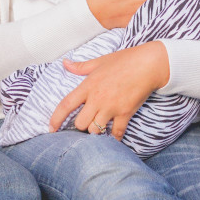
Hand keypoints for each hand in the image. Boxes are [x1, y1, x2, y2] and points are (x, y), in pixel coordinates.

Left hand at [48, 42, 169, 139]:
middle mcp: (97, 98)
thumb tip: (65, 63)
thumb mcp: (100, 61)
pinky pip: (116, 133)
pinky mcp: (125, 113)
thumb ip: (81, 66)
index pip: (66, 105)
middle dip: (80, 126)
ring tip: (97, 128)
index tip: (51, 128)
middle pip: (80, 123)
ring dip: (95, 132)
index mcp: (88, 85)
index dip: (56, 119)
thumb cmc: (124, 60)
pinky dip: (113, 139)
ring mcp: (111, 107)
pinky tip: (112, 139)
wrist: (148, 64)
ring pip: (95, 130)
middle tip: (84, 123)